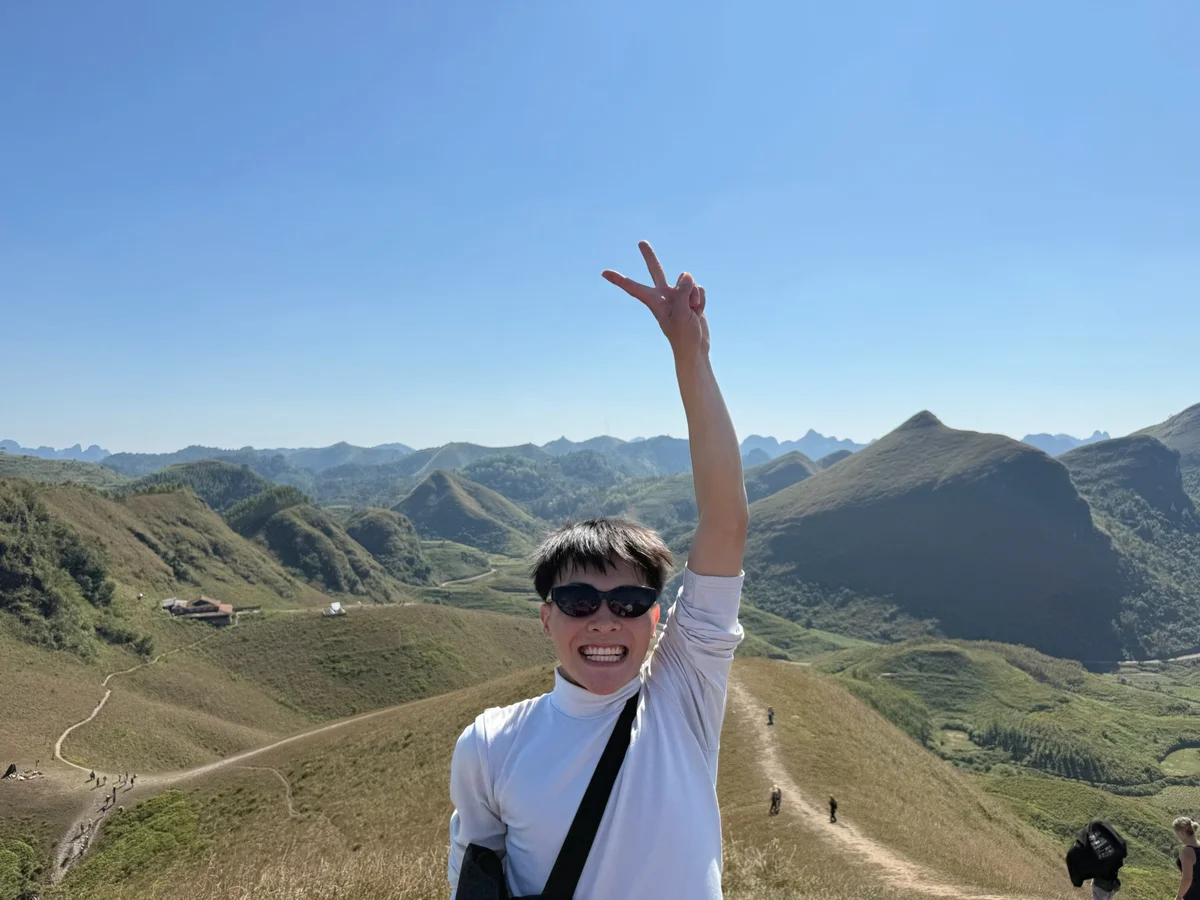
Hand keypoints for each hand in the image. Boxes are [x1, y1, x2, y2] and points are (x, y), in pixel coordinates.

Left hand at [602, 241, 708, 358]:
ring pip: (689, 282)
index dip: (619, 280)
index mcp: (655, 302)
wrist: (696, 348)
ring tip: (692, 312)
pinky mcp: (691, 297)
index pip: (633, 288)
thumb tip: (686, 274)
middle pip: (656, 271)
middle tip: (641, 242)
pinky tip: (699, 311)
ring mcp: (678, 296)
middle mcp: (664, 295)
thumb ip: (682, 293)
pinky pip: (700, 289)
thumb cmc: (683, 336)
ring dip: (695, 297)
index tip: (603, 272)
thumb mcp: (682, 314)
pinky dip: (702, 299)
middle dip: (649, 256)